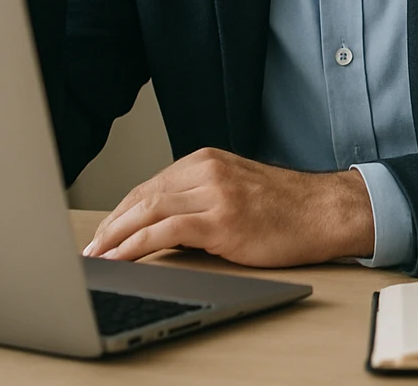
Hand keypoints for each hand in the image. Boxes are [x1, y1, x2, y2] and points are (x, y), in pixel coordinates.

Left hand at [82, 148, 376, 266]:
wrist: (326, 212)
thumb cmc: (287, 208)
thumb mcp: (237, 190)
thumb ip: (201, 198)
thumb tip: (161, 227)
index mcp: (208, 161)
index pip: (150, 185)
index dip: (120, 211)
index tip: (103, 231)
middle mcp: (207, 170)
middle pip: (142, 196)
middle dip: (111, 225)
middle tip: (91, 248)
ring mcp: (214, 192)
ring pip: (147, 211)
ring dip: (115, 236)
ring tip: (96, 256)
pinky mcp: (221, 219)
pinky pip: (165, 231)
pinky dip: (135, 245)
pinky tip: (121, 257)